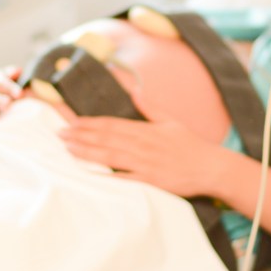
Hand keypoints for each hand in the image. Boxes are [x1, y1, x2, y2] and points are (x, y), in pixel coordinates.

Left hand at [57, 95, 226, 197]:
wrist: (211, 167)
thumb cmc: (190, 145)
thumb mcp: (171, 121)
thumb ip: (150, 107)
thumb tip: (135, 90)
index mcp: (146, 129)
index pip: (112, 124)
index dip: (90, 123)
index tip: (72, 122)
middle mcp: (143, 145)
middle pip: (106, 138)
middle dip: (81, 136)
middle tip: (59, 134)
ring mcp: (146, 163)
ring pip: (110, 156)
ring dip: (87, 152)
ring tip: (68, 149)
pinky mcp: (151, 181)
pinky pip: (125, 178)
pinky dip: (108, 175)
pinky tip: (91, 173)